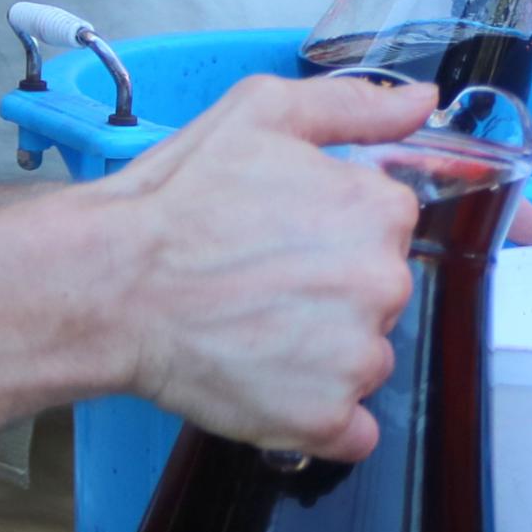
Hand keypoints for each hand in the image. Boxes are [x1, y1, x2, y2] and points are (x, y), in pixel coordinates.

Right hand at [85, 73, 427, 459]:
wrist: (109, 283)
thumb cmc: (176, 201)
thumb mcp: (262, 115)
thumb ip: (354, 106)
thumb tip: (422, 101)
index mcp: (379, 211)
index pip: (387, 228)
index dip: (332, 231)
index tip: (286, 236)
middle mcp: (384, 285)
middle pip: (380, 295)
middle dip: (331, 291)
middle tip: (260, 283)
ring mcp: (356, 358)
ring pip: (365, 359)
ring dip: (323, 354)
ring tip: (253, 332)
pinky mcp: (323, 419)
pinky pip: (352, 430)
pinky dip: (318, 416)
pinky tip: (269, 385)